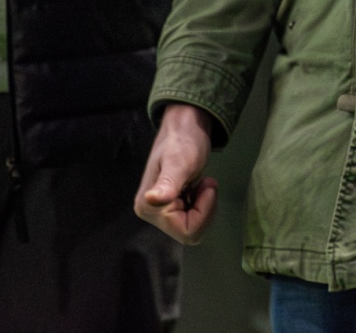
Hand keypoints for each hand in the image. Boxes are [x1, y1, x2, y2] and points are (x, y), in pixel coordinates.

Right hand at [135, 103, 218, 243]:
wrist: (186, 125)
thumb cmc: (183, 140)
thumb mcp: (179, 163)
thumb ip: (168, 185)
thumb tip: (151, 200)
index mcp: (148, 206)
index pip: (185, 231)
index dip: (203, 212)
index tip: (207, 186)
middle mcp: (150, 212)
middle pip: (189, 231)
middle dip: (204, 209)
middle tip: (206, 183)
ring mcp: (160, 210)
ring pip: (192, 226)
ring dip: (204, 206)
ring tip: (201, 182)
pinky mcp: (170, 205)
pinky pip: (192, 218)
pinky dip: (201, 204)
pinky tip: (197, 185)